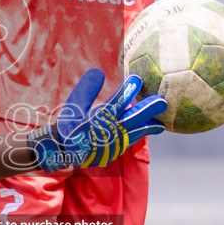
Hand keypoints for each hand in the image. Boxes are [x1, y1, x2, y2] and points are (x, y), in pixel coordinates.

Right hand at [28, 69, 166, 171]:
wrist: (61, 152)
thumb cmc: (67, 125)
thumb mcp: (73, 105)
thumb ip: (87, 88)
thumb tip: (99, 71)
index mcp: (98, 118)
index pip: (116, 102)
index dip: (128, 90)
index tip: (137, 79)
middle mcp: (108, 132)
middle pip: (133, 119)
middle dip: (148, 110)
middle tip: (162, 102)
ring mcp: (112, 144)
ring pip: (135, 133)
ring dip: (148, 127)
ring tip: (160, 123)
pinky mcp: (113, 152)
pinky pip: (129, 141)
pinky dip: (137, 135)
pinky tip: (144, 131)